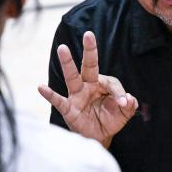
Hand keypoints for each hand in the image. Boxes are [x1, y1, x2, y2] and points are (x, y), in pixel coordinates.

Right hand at [38, 31, 137, 147]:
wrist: (99, 137)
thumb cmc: (110, 120)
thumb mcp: (124, 113)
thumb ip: (130, 104)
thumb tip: (129, 99)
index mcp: (102, 85)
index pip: (111, 82)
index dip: (119, 93)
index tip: (124, 103)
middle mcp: (88, 86)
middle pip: (89, 66)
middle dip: (89, 51)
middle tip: (89, 34)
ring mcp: (77, 96)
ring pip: (72, 77)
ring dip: (67, 63)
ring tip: (62, 49)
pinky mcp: (69, 109)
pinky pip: (58, 100)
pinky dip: (50, 95)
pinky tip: (41, 87)